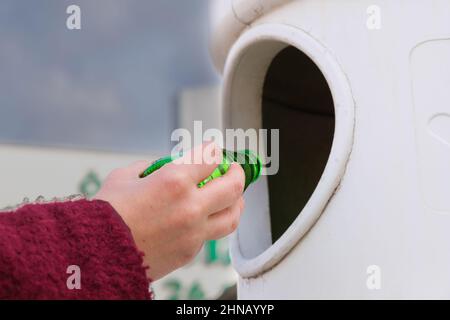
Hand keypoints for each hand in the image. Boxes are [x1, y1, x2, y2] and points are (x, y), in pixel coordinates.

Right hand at [94, 142, 244, 279]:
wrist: (94, 254)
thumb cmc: (106, 213)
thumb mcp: (125, 177)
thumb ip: (152, 168)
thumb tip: (167, 167)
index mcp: (174, 181)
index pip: (211, 157)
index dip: (214, 149)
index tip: (213, 149)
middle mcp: (191, 207)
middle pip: (234, 186)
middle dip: (237, 172)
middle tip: (232, 169)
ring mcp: (194, 232)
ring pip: (232, 216)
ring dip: (236, 202)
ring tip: (232, 196)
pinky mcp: (190, 252)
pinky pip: (210, 234)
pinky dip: (211, 222)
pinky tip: (202, 217)